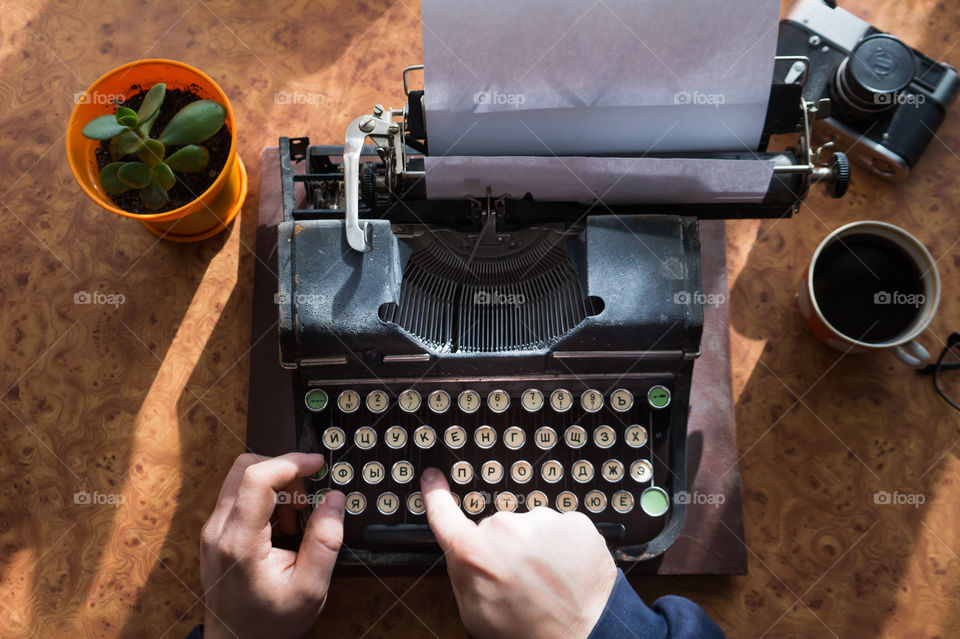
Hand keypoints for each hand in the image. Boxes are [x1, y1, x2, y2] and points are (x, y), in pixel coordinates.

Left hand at [200, 453, 344, 638]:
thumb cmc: (270, 622)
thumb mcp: (310, 588)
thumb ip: (325, 540)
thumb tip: (334, 498)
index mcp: (239, 544)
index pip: (258, 479)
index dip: (291, 462)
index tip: (316, 464)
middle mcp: (217, 531)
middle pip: (246, 467)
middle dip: (283, 471)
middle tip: (307, 497)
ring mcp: (211, 530)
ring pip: (240, 478)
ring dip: (274, 485)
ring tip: (295, 518)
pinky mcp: (213, 532)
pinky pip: (237, 494)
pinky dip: (264, 497)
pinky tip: (280, 524)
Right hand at [421, 468, 617, 638]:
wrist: (587, 637)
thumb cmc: (528, 633)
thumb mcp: (475, 614)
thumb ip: (464, 575)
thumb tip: (464, 556)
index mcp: (474, 552)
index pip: (444, 513)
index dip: (435, 494)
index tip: (432, 478)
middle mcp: (506, 528)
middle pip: (498, 528)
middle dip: (506, 549)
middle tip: (521, 580)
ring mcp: (543, 521)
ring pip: (532, 528)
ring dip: (538, 548)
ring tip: (548, 582)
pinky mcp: (574, 522)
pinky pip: (562, 529)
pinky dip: (564, 547)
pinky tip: (567, 573)